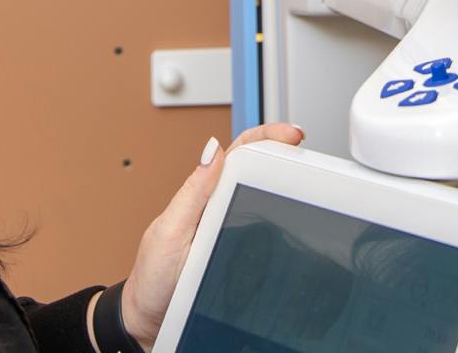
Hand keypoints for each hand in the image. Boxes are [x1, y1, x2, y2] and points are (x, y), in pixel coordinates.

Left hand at [121, 122, 303, 346]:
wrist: (149, 321)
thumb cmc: (152, 279)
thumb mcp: (169, 232)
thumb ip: (191, 192)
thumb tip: (212, 150)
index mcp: (202, 195)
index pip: (236, 153)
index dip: (263, 137)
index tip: (289, 134)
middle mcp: (218, 207)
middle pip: (256, 169)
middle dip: (282, 151)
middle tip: (305, 148)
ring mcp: (230, 229)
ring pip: (264, 197)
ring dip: (286, 182)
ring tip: (307, 173)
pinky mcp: (238, 252)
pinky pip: (266, 231)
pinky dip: (284, 218)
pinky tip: (297, 214)